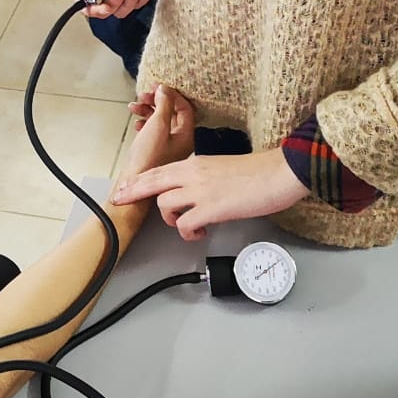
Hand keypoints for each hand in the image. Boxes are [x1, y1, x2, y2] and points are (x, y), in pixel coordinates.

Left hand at [110, 148, 308, 241]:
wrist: (279, 173)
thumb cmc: (258, 172)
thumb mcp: (223, 168)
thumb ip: (204, 177)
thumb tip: (196, 192)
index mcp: (196, 164)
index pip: (159, 170)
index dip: (139, 180)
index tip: (124, 187)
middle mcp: (193, 174)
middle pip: (152, 182)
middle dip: (132, 193)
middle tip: (119, 202)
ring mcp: (200, 191)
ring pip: (165, 205)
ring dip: (170, 220)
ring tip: (186, 225)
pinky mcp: (211, 208)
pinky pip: (184, 225)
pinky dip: (187, 233)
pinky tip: (198, 233)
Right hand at [114, 85, 196, 181]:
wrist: (133, 183)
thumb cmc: (148, 159)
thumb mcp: (157, 126)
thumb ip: (163, 105)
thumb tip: (165, 90)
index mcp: (187, 135)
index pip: (185, 108)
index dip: (172, 94)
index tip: (159, 87)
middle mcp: (181, 141)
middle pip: (172, 112)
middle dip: (157, 101)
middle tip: (145, 94)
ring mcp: (168, 146)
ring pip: (161, 120)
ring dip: (148, 110)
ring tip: (135, 106)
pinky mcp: (156, 151)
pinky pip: (153, 130)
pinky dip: (144, 122)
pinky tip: (136, 123)